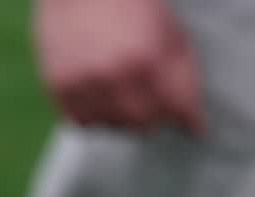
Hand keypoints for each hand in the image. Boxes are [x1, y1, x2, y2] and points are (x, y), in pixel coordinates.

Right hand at [33, 0, 205, 133]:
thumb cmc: (130, 3)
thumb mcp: (167, 30)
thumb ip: (181, 74)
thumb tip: (193, 121)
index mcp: (148, 57)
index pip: (177, 108)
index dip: (188, 117)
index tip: (193, 124)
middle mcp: (115, 76)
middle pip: (144, 123)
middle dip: (153, 114)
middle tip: (151, 98)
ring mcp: (85, 84)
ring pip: (114, 126)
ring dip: (122, 115)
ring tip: (122, 89)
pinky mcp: (61, 88)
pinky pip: (84, 122)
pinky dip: (96, 114)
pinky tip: (100, 92)